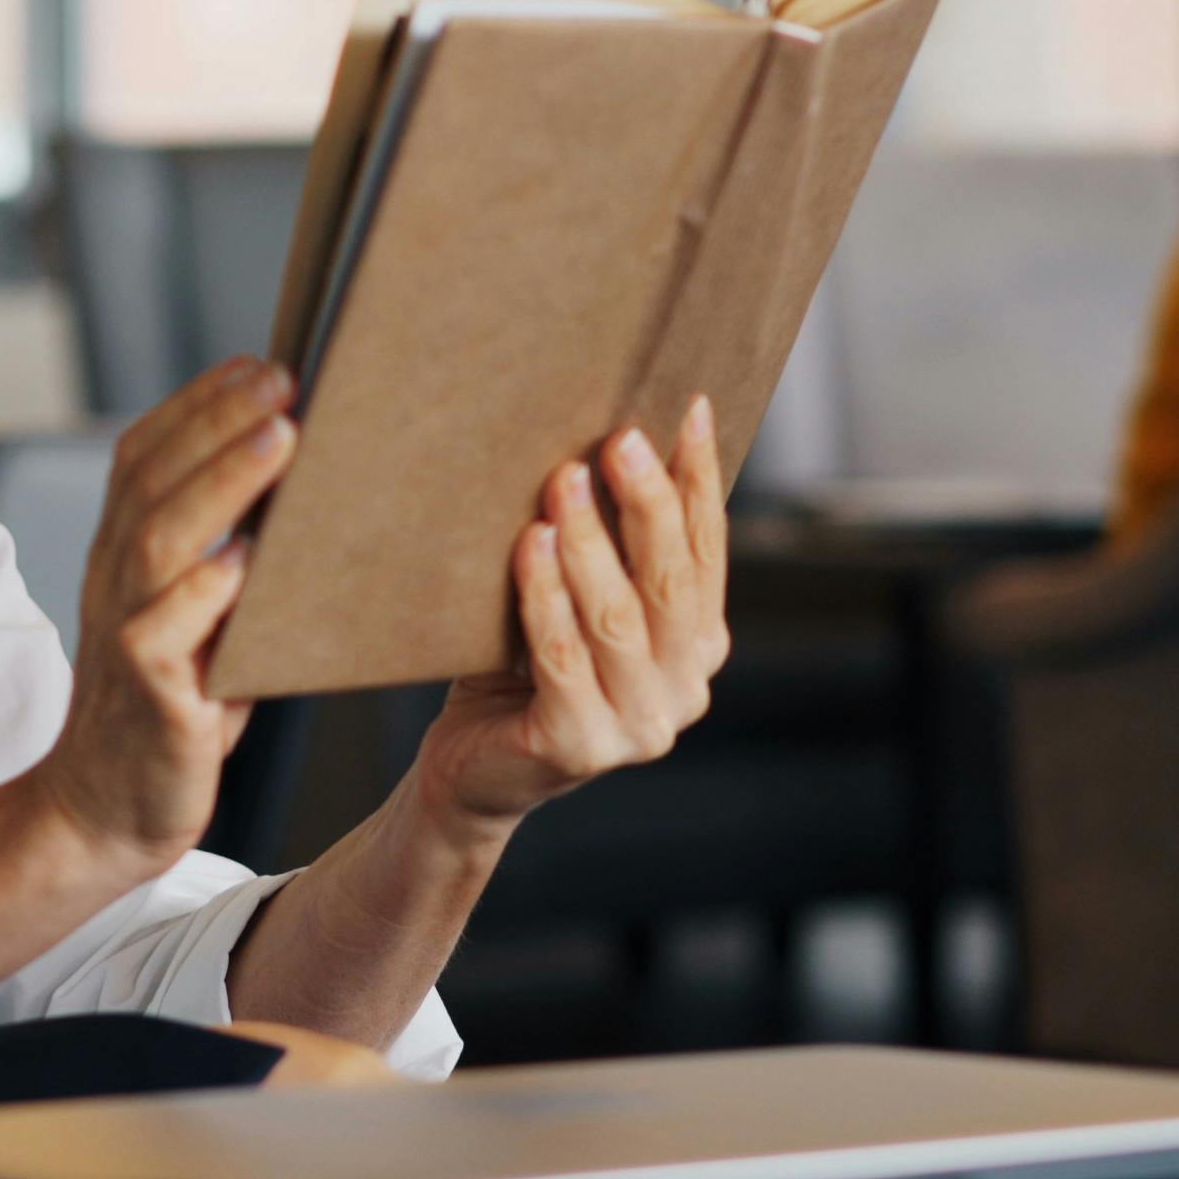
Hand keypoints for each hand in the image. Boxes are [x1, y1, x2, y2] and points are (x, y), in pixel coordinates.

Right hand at [30, 357, 298, 873]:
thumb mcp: (197, 611)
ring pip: (159, 543)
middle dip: (217, 420)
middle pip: (154, 480)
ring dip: (220, 485)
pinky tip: (244, 564)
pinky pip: (161, 636)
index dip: (197, 401)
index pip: (144, 453)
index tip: (261, 361)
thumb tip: (308, 477)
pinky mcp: (146, 696)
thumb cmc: (173, 701)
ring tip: (280, 440)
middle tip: (284, 378)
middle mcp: (114, 581)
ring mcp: (123, 636)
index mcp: (124, 552)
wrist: (109, 806)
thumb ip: (230, 548)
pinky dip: (202, 596)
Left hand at [409, 396, 732, 827]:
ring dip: (590, 542)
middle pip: (671, 581)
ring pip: (618, 617)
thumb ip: (606, 548)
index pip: (706, 550)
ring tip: (564, 480)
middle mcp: (684, 687)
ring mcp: (640, 726)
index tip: (687, 409)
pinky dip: (545, 595)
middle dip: (649, 502)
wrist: (471, 770)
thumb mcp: (574, 600)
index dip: (700, 480)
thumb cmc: (518, 668)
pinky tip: (530, 542)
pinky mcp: (583, 747)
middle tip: (620, 439)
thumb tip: (603, 441)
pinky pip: (561, 656)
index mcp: (697, 645)